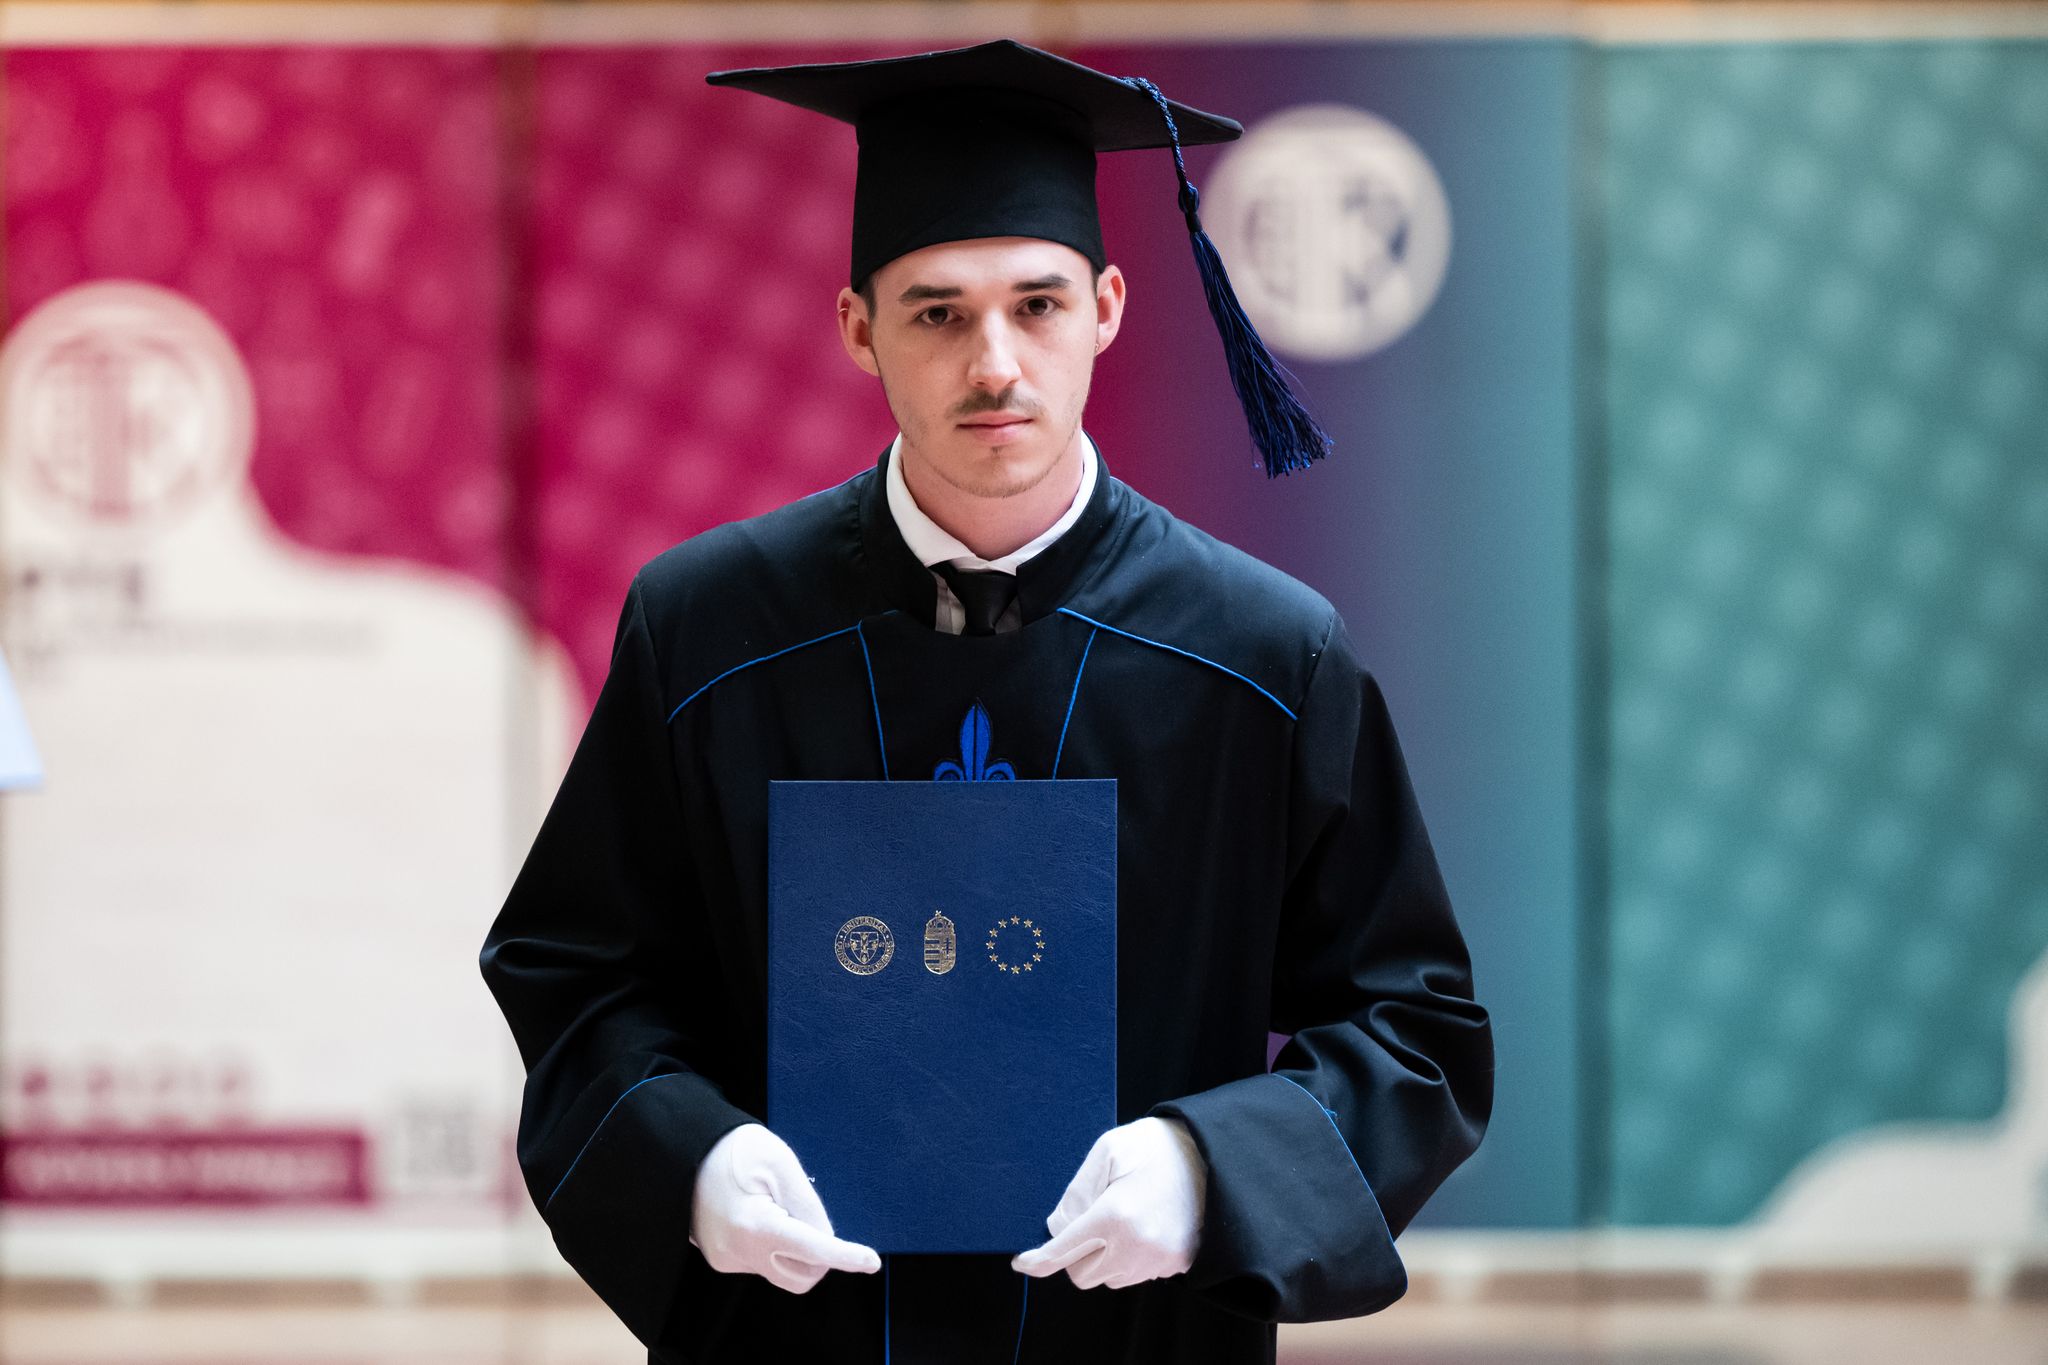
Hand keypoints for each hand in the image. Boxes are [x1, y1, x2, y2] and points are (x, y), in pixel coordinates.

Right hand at [689, 1123, 880, 1293]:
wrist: (684, 1151)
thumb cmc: (734, 1149)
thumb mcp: (780, 1163)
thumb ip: (807, 1204)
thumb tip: (826, 1238)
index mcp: (755, 1226)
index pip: (813, 1251)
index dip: (846, 1256)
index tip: (872, 1261)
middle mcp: (738, 1252)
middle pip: (802, 1275)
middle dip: (820, 1254)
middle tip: (807, 1212)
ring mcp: (727, 1259)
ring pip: (783, 1272)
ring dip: (796, 1251)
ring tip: (778, 1208)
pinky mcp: (721, 1259)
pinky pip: (762, 1264)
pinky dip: (774, 1246)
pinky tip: (760, 1213)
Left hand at [1010, 1116, 1205, 1289]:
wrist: (1212, 1154)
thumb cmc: (1154, 1147)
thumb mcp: (1108, 1150)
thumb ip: (1077, 1191)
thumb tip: (1058, 1227)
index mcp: (1114, 1216)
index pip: (1063, 1251)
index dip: (1038, 1261)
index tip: (1022, 1263)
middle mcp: (1135, 1246)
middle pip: (1082, 1274)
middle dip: (1076, 1254)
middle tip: (1088, 1222)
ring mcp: (1158, 1260)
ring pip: (1109, 1278)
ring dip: (1103, 1258)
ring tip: (1121, 1220)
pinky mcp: (1175, 1264)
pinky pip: (1136, 1275)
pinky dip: (1127, 1259)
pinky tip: (1139, 1228)